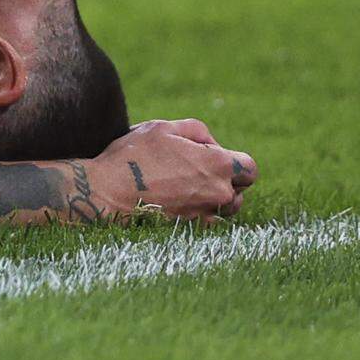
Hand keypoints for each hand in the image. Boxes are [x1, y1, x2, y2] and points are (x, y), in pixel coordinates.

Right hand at [98, 118, 257, 220]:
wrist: (109, 192)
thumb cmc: (134, 156)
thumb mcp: (164, 127)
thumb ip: (197, 131)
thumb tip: (212, 146)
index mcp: (218, 164)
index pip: (250, 168)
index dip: (234, 161)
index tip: (213, 158)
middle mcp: (220, 193)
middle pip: (240, 189)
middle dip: (225, 179)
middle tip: (194, 172)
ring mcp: (207, 215)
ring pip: (227, 208)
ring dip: (215, 198)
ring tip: (186, 188)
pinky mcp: (194, 231)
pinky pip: (209, 223)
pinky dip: (200, 214)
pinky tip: (178, 203)